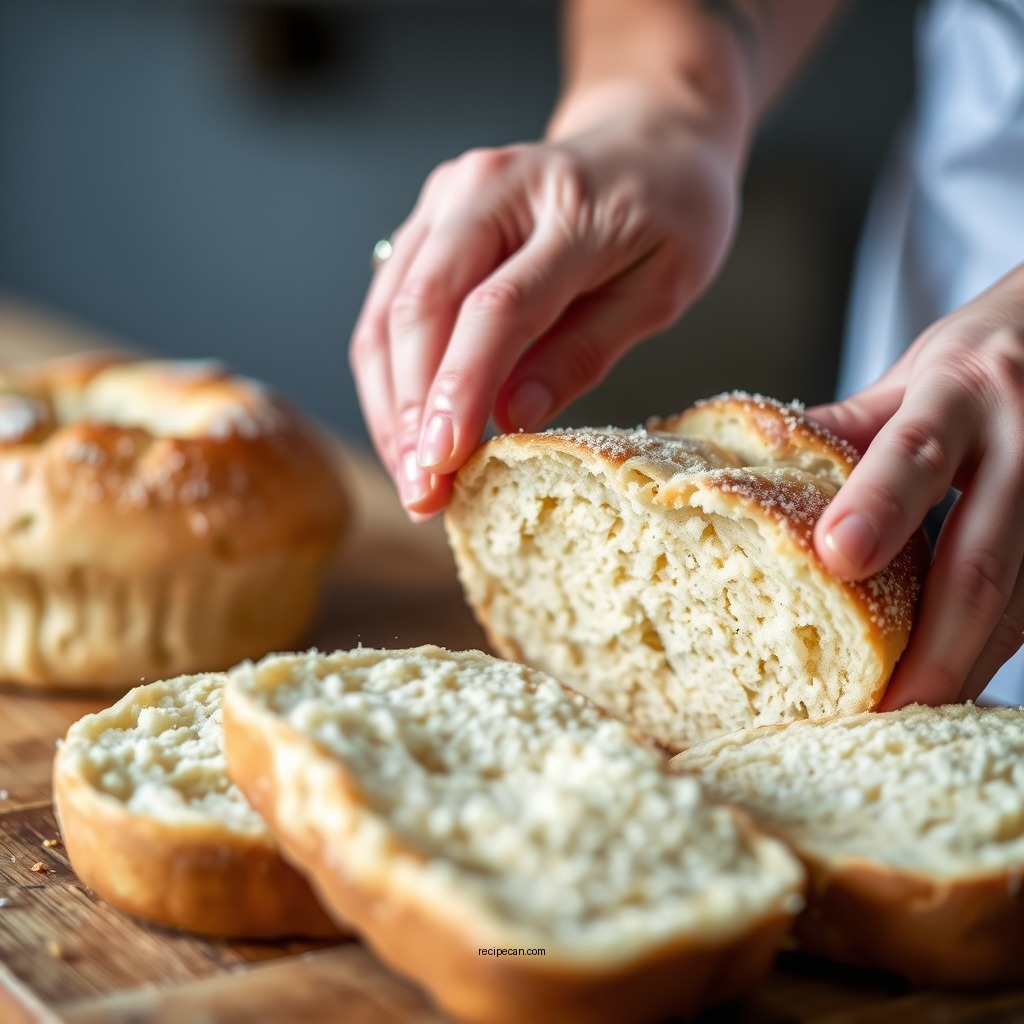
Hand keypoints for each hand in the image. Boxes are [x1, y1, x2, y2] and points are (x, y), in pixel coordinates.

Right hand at [349, 92, 743, 518]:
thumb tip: (513, 418)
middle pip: (423, 307)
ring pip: (390, 310)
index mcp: (569, 204)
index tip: (442, 463)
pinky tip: (405, 427)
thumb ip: (586, 350)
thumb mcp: (660, 289)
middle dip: (412, 411)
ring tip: (410, 475)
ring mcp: (448, 196)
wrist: (644, 139)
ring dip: (391, 402)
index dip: (462, 390)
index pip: (497, 307)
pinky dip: (390, 373)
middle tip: (422, 493)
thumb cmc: (668, 214)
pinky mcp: (427, 218)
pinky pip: (389, 303)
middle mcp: (491, 187)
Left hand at [808, 262, 1023, 706]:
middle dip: (933, 645)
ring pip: (1018, 599)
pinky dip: (990, 652)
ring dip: (963, 666)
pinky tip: (952, 689)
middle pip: (979, 557)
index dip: (878, 506)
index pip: (914, 451)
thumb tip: (757, 478)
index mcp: (960, 391)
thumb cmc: (973, 361)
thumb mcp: (904, 377)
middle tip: (881, 705)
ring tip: (906, 717)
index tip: (836, 559)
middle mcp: (1022, 441)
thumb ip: (843, 431)